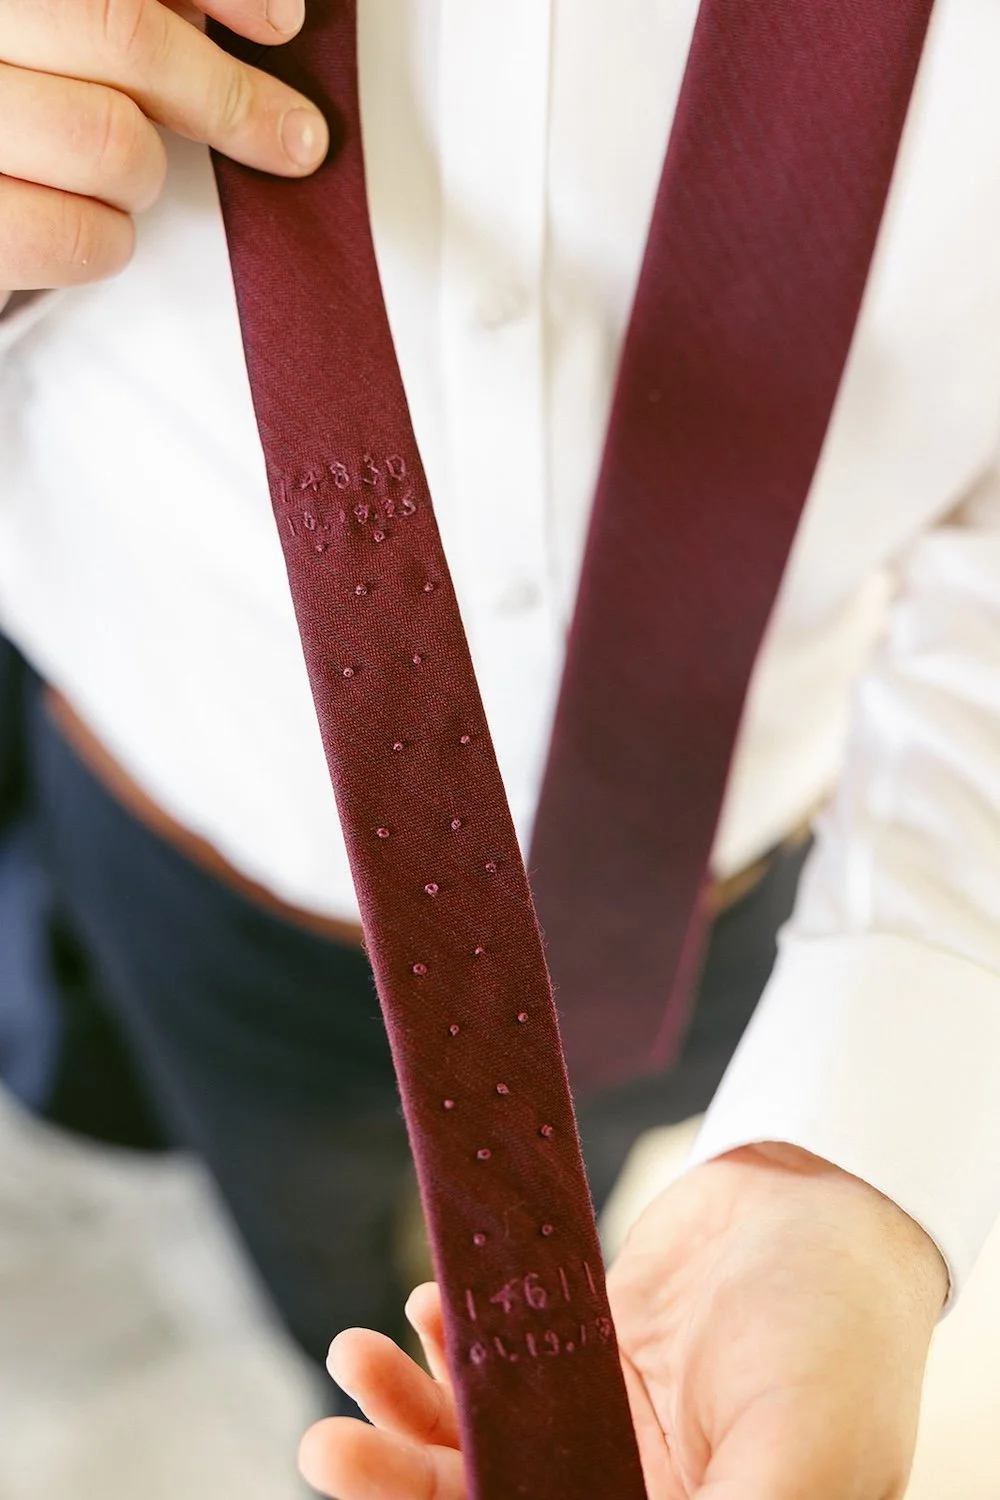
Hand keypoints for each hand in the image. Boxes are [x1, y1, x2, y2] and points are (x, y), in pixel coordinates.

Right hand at [0, 0, 327, 295]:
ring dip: (147, 174)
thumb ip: (132, 11)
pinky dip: (113, 239)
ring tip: (123, 174)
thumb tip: (251, 19)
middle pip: (127, 36)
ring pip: (113, 142)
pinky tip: (94, 224)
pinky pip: (84, 235)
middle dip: (226, 97)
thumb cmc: (12, 96)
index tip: (283, 23)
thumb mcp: (56, 37)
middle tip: (289, 137)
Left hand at [298, 1145, 947, 1498]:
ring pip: (481, 1440)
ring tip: (352, 1355)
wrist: (828, 1199)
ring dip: (407, 1409)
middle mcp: (636, 1495)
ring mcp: (604, 1424)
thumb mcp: (801, 1451)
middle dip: (402, 1485)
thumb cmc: (838, 1333)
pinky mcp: (586, 1349)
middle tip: (326, 1444)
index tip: (376, 1495)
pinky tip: (428, 1309)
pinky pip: (501, 1357)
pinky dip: (455, 1338)